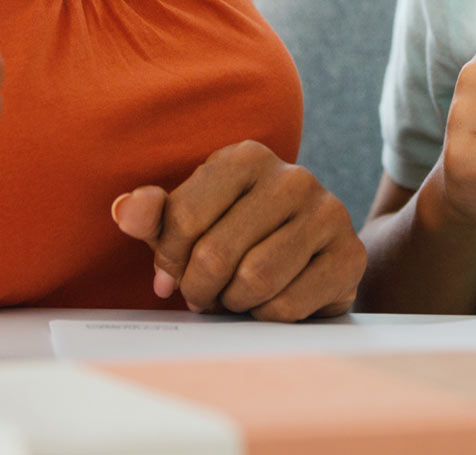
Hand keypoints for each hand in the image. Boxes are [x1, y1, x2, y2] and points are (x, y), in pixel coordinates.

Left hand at [111, 141, 365, 320]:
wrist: (307, 254)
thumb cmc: (234, 234)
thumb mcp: (188, 221)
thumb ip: (152, 215)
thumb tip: (124, 211)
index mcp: (245, 158)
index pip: (183, 218)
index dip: (169, 259)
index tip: (175, 270)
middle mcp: (292, 177)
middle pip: (216, 253)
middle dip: (199, 288)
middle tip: (204, 294)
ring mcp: (328, 214)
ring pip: (255, 279)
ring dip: (233, 303)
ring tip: (234, 296)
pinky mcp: (350, 255)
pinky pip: (289, 305)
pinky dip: (266, 316)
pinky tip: (268, 303)